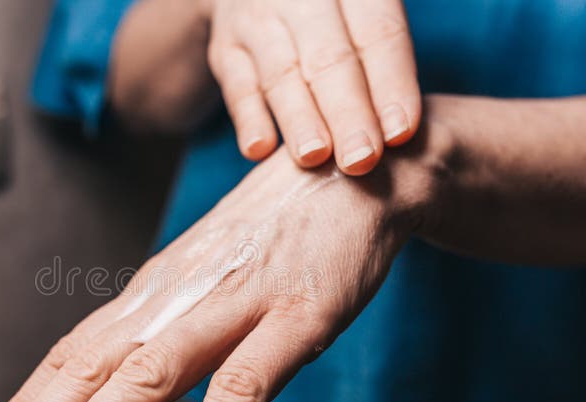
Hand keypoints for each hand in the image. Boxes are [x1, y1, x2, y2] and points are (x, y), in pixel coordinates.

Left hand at [0, 139, 441, 401]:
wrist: (352, 170)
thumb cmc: (274, 229)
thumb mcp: (204, 272)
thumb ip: (165, 320)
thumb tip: (121, 366)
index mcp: (156, 293)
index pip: (75, 355)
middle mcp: (178, 298)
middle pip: (91, 369)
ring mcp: (234, 306)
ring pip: (150, 376)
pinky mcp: (295, 318)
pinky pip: (244, 384)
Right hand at [202, 0, 419, 174]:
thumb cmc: (336, 20)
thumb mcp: (364, 16)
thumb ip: (383, 60)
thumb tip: (402, 132)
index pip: (377, 35)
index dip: (391, 84)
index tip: (400, 134)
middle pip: (329, 59)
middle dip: (347, 112)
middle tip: (360, 159)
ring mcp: (257, 20)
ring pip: (281, 74)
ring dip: (298, 119)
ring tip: (313, 157)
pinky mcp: (224, 48)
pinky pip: (237, 86)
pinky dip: (248, 118)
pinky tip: (259, 149)